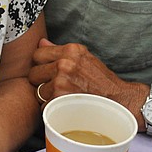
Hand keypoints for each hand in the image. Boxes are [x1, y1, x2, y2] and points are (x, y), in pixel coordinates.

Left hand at [29, 38, 144, 115]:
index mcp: (70, 50)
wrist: (118, 100)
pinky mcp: (60, 100)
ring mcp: (61, 82)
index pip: (37, 54)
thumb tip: (41, 42)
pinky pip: (44, 106)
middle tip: (54, 86)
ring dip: (47, 96)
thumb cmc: (101, 80)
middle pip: (33, 73)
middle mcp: (64, 64)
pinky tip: (64, 106)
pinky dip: (52, 109)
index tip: (48, 71)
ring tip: (62, 96)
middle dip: (41, 81)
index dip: (41, 64)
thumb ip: (60, 50)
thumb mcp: (83, 58)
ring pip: (38, 91)